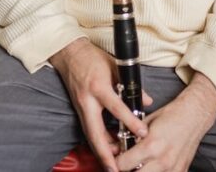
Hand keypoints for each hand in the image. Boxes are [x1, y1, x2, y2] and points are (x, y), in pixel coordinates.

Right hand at [49, 38, 149, 170]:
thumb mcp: (116, 66)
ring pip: (91, 135)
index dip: (130, 122)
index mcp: (98, 87)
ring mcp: (80, 107)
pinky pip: (89, 130)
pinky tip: (109, 149)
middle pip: (95, 134)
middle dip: (106, 154)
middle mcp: (87, 100)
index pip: (116, 108)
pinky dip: (98, 141)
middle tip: (116, 169)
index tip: (142, 133)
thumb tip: (146, 102)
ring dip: (102, 151)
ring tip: (114, 164)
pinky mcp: (79, 110)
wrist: (69, 53)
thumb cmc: (93, 58)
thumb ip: (132, 85)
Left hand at [114, 72, 215, 171]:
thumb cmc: (170, 116)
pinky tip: (151, 167)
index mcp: (151, 145)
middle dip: (125, 171)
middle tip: (124, 165)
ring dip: (140, 171)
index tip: (114, 159)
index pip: (123, 165)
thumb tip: (113, 147)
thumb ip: (130, 137)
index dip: (115, 162)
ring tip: (137, 165)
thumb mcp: (146, 123)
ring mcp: (173, 169)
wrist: (194, 116)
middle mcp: (162, 160)